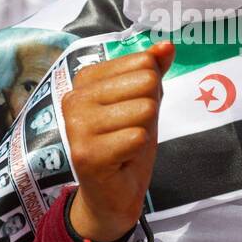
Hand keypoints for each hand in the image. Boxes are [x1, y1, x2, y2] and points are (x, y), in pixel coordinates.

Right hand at [63, 41, 174, 241]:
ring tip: (125, 146)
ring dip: (143, 132)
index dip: (149, 90)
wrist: (112, 196)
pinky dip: (138, 151)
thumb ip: (153, 71)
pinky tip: (122, 161)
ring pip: (144, 109)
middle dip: (149, 110)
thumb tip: (166, 46)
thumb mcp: (143, 102)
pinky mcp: (87, 154)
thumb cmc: (126, 145)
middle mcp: (74, 98)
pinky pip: (138, 137)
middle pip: (145, 82)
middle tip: (130, 131)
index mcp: (85, 79)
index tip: (130, 112)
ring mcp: (77, 126)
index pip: (142, 62)